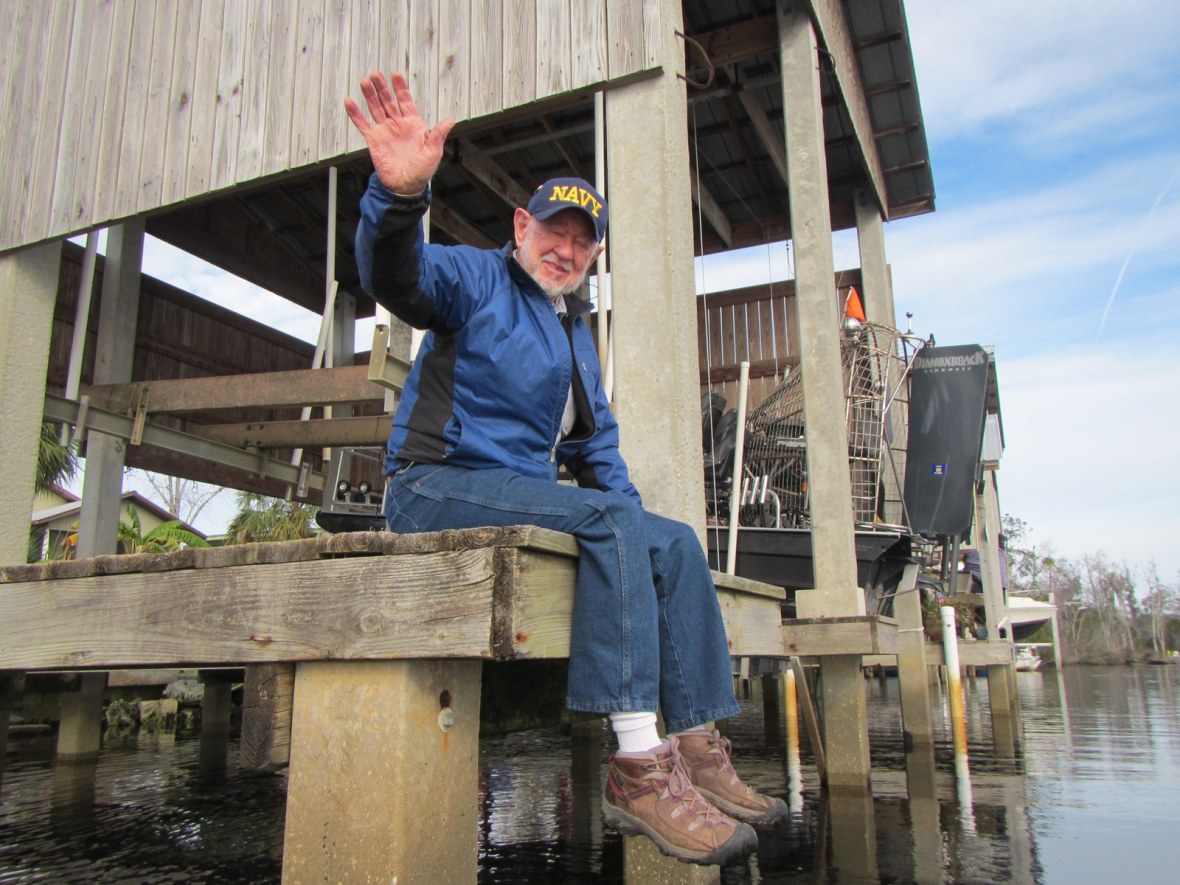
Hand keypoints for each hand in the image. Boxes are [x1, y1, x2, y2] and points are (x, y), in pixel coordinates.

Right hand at [344, 71, 454, 194]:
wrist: (405, 186)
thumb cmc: (422, 171)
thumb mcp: (433, 152)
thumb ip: (438, 135)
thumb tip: (450, 121)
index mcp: (413, 124)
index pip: (406, 101)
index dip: (401, 88)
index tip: (396, 75)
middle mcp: (398, 124)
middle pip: (388, 101)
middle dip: (382, 87)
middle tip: (375, 74)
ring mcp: (385, 131)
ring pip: (375, 108)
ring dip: (370, 95)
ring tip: (365, 81)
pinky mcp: (373, 139)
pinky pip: (363, 124)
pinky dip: (356, 114)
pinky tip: (349, 102)